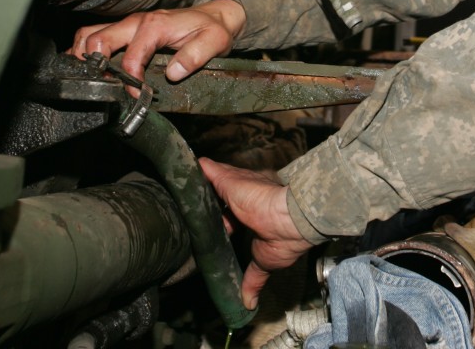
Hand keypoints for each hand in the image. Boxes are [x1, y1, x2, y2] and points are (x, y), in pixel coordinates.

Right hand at [71, 0, 246, 80]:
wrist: (214, 16)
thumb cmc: (212, 29)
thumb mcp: (214, 42)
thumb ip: (195, 56)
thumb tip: (174, 73)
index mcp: (154, 26)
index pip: (130, 57)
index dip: (130, 80)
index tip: (137, 97)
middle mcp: (135, 22)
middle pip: (98, 39)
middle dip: (94, 66)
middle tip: (102, 89)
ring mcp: (127, 24)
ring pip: (91, 34)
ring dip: (82, 55)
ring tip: (87, 80)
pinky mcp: (124, 29)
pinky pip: (96, 35)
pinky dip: (85, 50)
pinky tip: (85, 69)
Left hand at [199, 157, 315, 309]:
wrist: (290, 218)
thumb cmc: (284, 239)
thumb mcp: (264, 262)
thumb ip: (253, 278)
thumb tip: (249, 304)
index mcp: (255, 214)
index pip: (233, 214)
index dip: (224, 221)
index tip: (217, 230)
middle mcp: (247, 195)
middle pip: (222, 196)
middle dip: (210, 203)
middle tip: (196, 213)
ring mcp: (237, 185)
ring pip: (213, 182)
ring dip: (201, 185)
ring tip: (185, 187)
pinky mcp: (228, 179)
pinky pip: (207, 170)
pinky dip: (196, 169)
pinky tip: (184, 169)